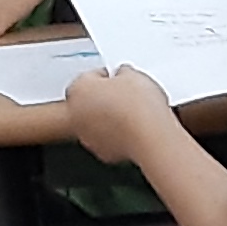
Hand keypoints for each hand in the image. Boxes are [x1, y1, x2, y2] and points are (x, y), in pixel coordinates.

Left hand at [63, 65, 179, 168]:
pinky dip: (116, 135)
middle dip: (103, 98)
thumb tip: (124, 76)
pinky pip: (106, 139)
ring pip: (94, 123)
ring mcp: (86, 135)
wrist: (150, 136)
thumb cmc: (138, 106)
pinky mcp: (101, 152)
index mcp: (78, 89)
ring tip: (131, 113)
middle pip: (86, 102)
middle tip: (124, 95)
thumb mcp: (133, 75)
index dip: (107, 76)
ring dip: (107, 118)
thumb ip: (122, 73)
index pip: (89, 77)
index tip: (118, 78)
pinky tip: (132, 129)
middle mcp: (76, 114)